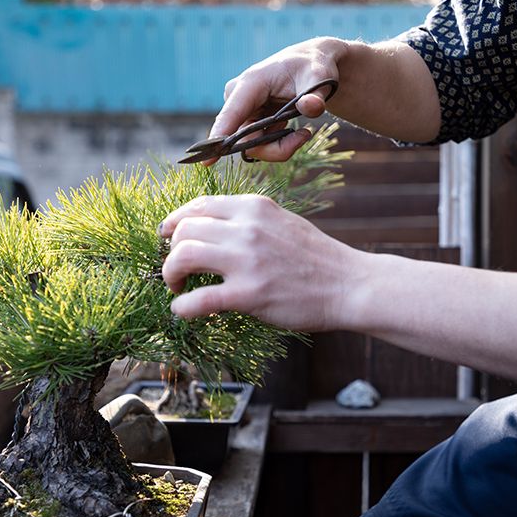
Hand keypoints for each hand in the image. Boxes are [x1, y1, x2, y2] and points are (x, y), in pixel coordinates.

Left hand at [158, 194, 361, 331]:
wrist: (348, 285)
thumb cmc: (315, 258)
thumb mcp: (281, 222)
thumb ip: (247, 221)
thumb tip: (209, 230)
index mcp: (254, 207)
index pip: (197, 206)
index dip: (175, 222)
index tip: (168, 237)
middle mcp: (247, 228)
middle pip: (184, 229)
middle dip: (171, 251)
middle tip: (176, 269)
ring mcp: (247, 260)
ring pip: (182, 256)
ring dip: (170, 274)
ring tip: (178, 286)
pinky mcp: (249, 294)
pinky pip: (197, 300)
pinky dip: (181, 307)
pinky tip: (182, 310)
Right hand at [206, 37, 348, 164]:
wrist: (310, 67)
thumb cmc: (311, 68)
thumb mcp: (319, 78)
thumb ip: (315, 95)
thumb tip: (311, 107)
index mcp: (251, 83)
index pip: (232, 113)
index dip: (220, 136)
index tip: (208, 160)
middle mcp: (239, 98)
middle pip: (244, 138)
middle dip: (275, 147)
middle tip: (305, 136)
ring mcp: (242, 111)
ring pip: (252, 145)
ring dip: (280, 147)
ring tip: (304, 133)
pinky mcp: (247, 122)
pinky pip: (258, 144)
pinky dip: (279, 145)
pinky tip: (296, 132)